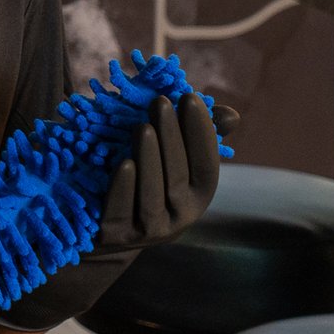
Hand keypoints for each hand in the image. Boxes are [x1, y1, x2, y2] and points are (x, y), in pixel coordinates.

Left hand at [91, 94, 236, 255]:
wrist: (102, 226)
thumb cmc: (144, 181)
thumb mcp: (171, 159)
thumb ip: (197, 138)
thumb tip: (231, 116)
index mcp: (197, 197)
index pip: (206, 165)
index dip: (202, 133)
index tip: (190, 98)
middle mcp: (180, 218)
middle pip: (178, 177)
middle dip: (171, 137)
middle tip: (160, 102)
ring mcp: (149, 230)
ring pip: (153, 195)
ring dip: (149, 159)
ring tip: (142, 126)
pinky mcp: (117, 236)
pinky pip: (122, 211)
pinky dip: (124, 187)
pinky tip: (123, 163)